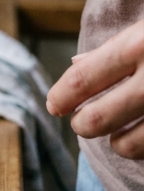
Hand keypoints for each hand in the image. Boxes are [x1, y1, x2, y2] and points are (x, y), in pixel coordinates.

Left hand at [46, 18, 143, 157]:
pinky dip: (143, 145)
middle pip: (96, 120)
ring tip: (122, 132)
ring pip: (126, 146)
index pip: (81, 79)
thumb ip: (118, 46)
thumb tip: (77, 63)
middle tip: (83, 121)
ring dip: (117, 142)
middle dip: (82, 124)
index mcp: (140, 44)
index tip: (55, 105)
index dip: (60, 97)